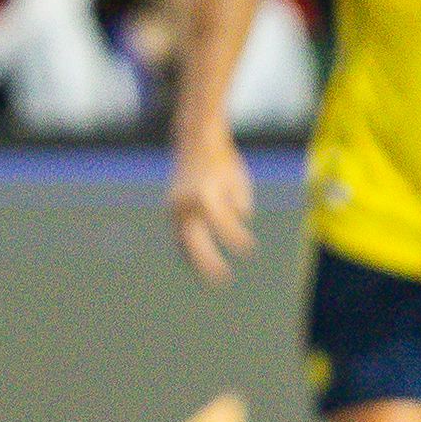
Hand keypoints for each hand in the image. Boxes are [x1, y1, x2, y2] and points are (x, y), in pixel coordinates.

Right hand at [167, 138, 253, 284]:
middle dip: (208, 263)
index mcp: (204, 195)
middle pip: (195, 242)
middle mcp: (186, 203)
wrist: (196, 142)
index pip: (222, 226)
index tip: (249, 247)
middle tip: (223, 279)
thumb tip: (238, 225)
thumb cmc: (222, 161)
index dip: (237, 239)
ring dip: (195, 260)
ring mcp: (175, 206)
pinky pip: (179, 234)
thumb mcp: (239, 181)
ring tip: (210, 276)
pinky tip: (198, 261)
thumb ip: (240, 206)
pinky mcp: (171, 208)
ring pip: (183, 241)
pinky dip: (187, 248)